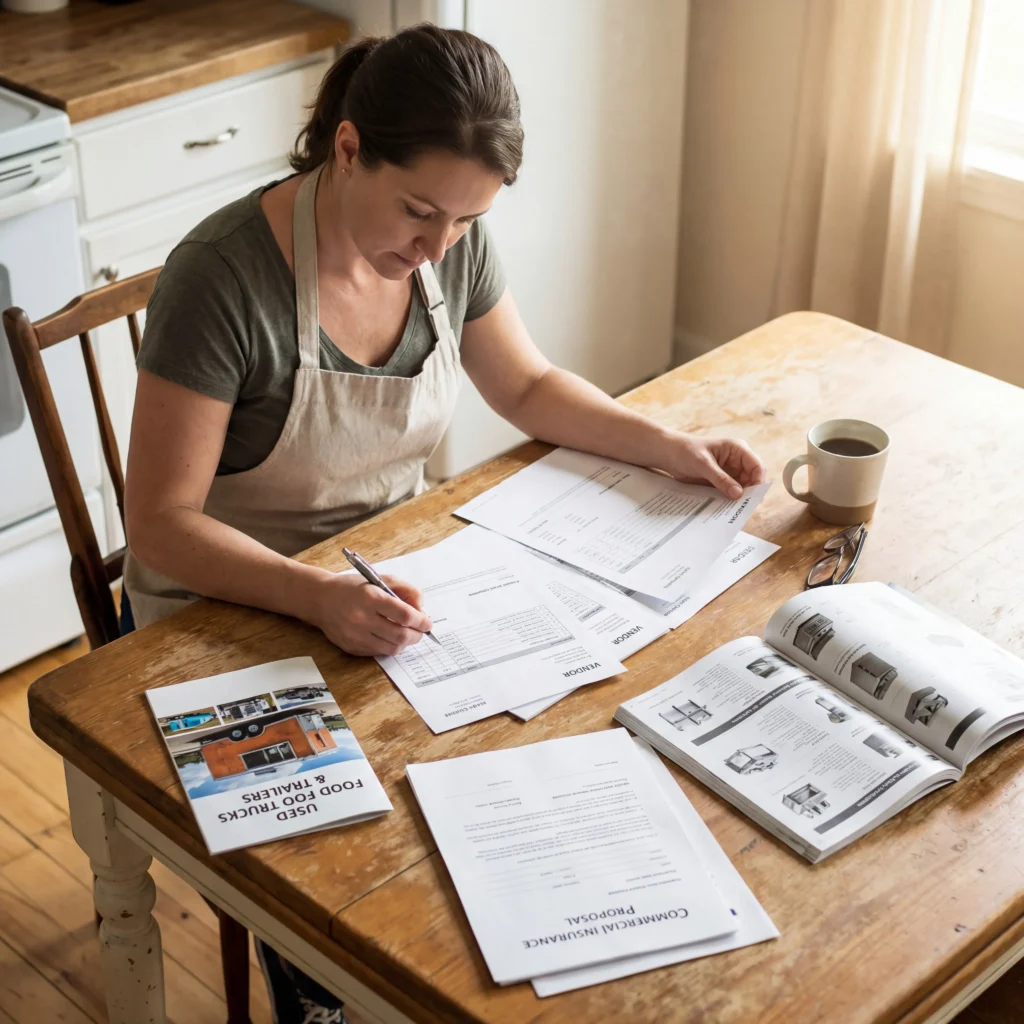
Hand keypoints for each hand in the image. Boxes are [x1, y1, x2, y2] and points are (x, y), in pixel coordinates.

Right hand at [307, 572, 432, 656]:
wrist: (321, 599)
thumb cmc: (353, 588)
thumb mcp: (380, 579)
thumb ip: (405, 590)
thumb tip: (421, 609)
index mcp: (370, 598)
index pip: (404, 614)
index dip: (421, 620)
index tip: (427, 622)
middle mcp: (361, 618)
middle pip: (400, 635)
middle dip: (417, 634)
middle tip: (421, 630)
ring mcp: (355, 636)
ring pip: (392, 648)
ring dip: (405, 642)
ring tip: (406, 633)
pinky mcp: (352, 647)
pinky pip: (379, 652)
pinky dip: (390, 646)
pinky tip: (389, 636)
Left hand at [660, 433, 764, 499]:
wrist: (669, 454)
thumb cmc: (685, 451)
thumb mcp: (703, 464)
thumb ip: (721, 479)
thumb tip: (738, 494)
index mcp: (737, 449)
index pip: (757, 466)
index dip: (758, 481)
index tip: (753, 497)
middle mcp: (737, 461)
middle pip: (752, 480)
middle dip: (749, 493)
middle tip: (743, 508)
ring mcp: (730, 472)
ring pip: (742, 489)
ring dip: (739, 499)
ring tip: (733, 510)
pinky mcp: (721, 482)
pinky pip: (730, 493)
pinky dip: (728, 500)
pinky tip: (724, 508)